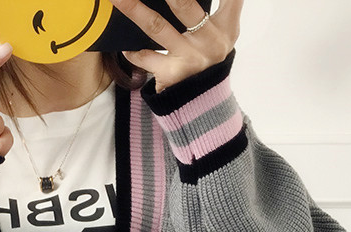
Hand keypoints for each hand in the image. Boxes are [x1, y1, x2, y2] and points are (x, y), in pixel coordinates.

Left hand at [110, 0, 242, 90]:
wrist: (205, 102)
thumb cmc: (211, 57)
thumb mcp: (225, 31)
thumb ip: (224, 5)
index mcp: (225, 26)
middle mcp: (209, 41)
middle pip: (183, 5)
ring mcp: (188, 59)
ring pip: (157, 27)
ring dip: (135, 10)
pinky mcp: (170, 75)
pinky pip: (145, 58)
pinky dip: (133, 52)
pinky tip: (124, 46)